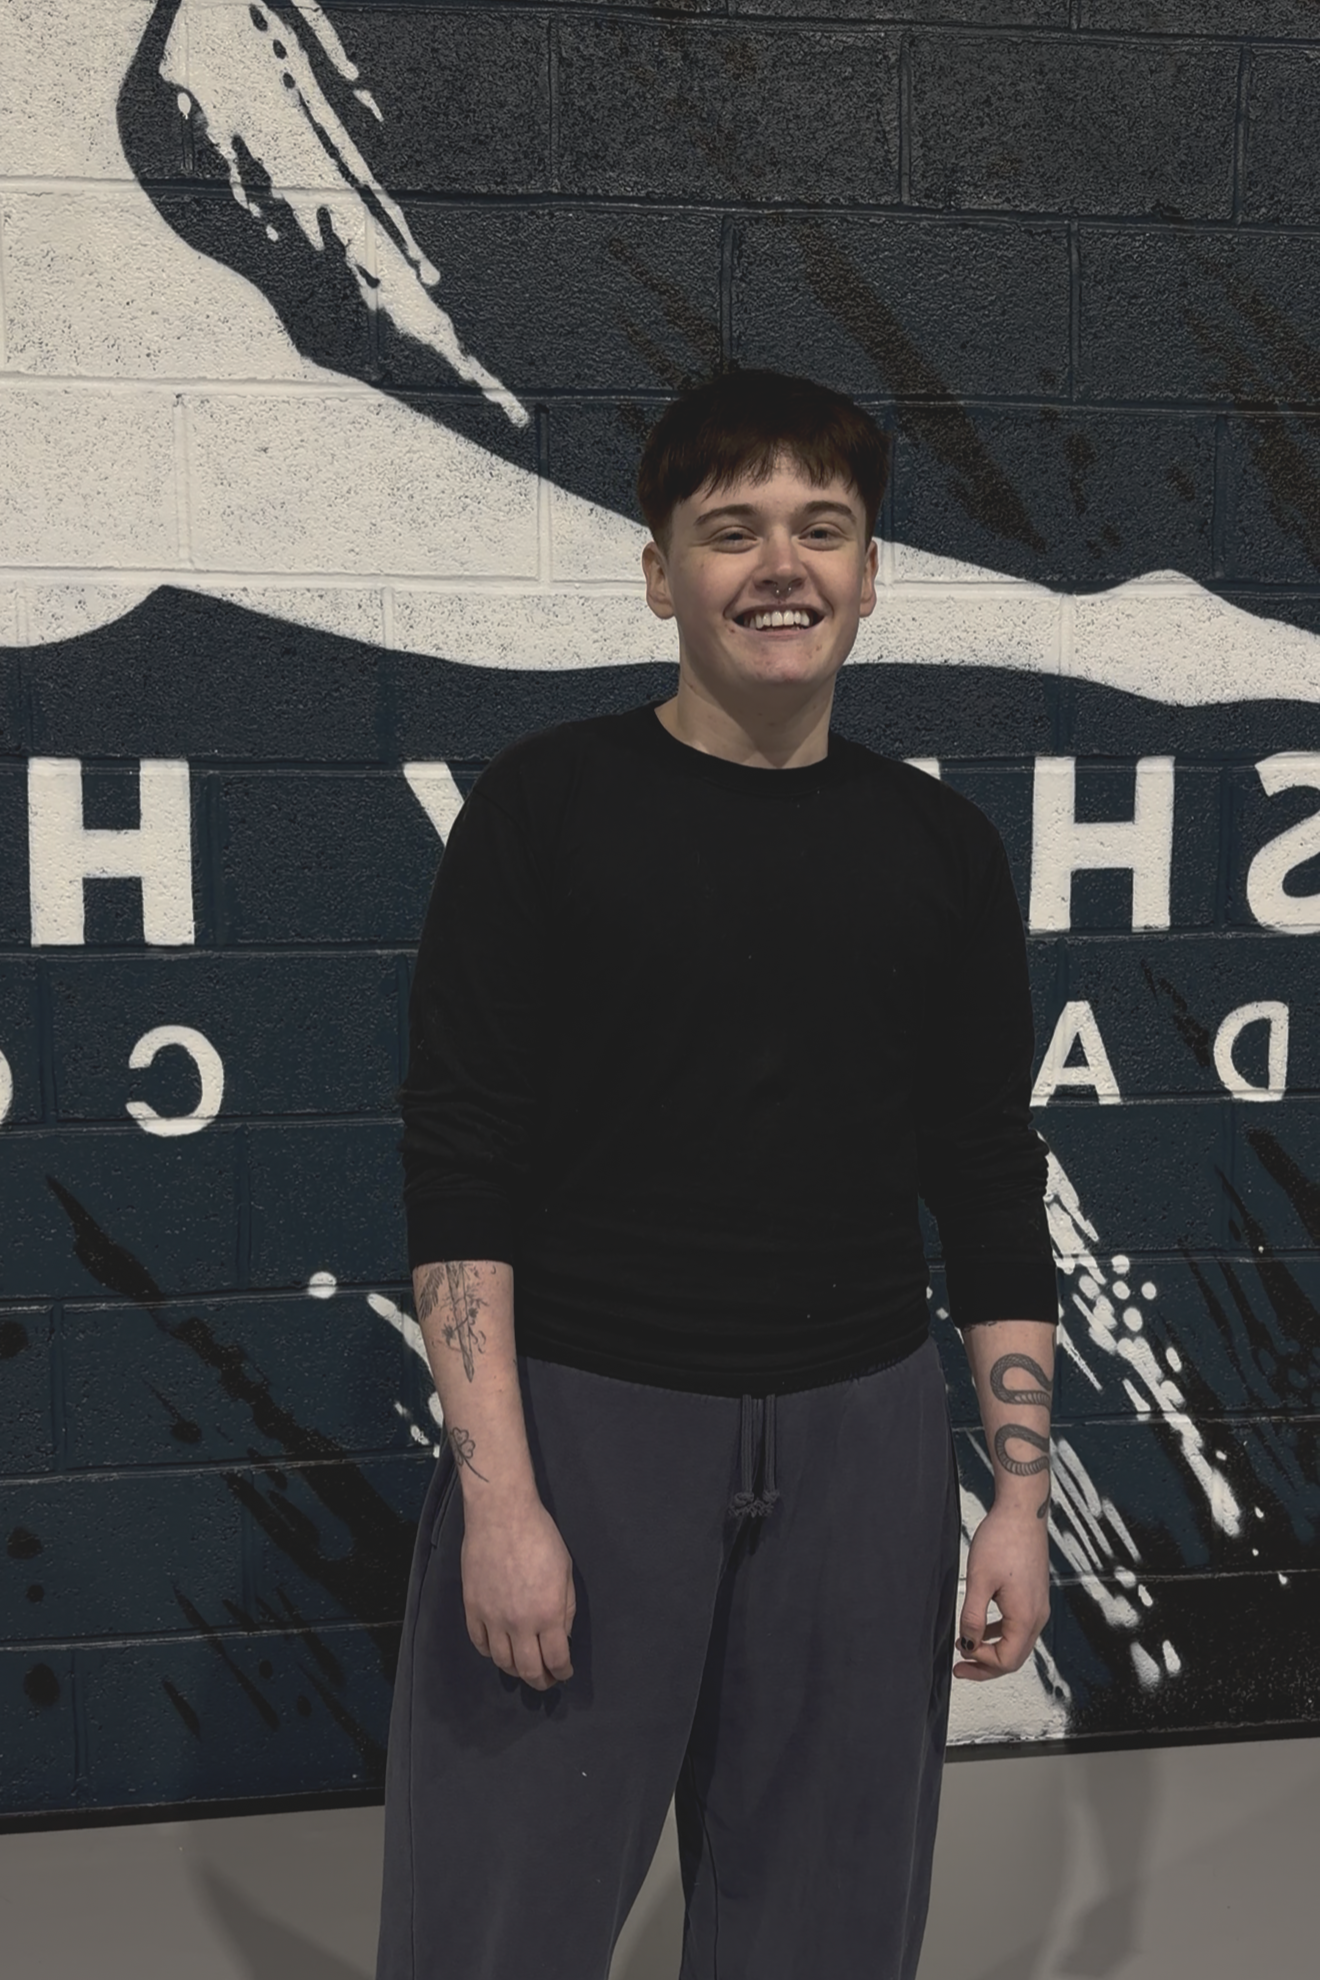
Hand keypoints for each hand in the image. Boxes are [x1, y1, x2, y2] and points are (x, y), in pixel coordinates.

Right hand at [460, 1495, 575, 1691]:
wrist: (501, 1515)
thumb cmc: (540, 1537)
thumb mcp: (565, 1571)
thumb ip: (566, 1608)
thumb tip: (563, 1635)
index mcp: (548, 1614)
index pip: (556, 1659)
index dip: (562, 1672)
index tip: (565, 1672)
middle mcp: (519, 1623)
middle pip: (528, 1669)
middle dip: (540, 1680)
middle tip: (546, 1680)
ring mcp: (492, 1618)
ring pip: (501, 1661)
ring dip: (515, 1670)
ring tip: (523, 1667)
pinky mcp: (472, 1608)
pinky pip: (479, 1642)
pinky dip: (489, 1653)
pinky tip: (498, 1650)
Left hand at [953, 1500, 1049, 1681]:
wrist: (1022, 1512)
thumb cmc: (1003, 1540)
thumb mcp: (979, 1581)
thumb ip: (973, 1617)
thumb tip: (968, 1643)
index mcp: (1025, 1617)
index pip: (1006, 1660)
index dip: (981, 1664)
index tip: (959, 1656)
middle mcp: (1037, 1616)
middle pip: (1014, 1657)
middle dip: (986, 1666)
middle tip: (960, 1668)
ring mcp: (1038, 1606)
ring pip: (1016, 1642)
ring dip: (992, 1650)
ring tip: (967, 1650)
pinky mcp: (1033, 1595)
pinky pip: (1018, 1625)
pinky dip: (999, 1633)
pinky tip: (982, 1628)